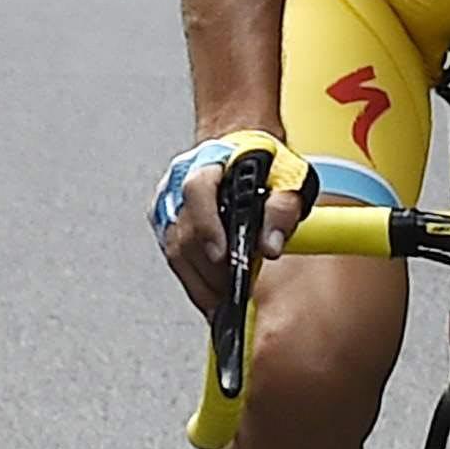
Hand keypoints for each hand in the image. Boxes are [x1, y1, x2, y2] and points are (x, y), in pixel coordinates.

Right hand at [154, 127, 304, 319]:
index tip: (222, 255)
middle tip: (235, 290)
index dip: (207, 226)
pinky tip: (211, 293)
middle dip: (211, 270)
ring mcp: (166, 204)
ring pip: (176, 251)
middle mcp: (178, 182)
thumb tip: (270, 245)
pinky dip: (193, 280)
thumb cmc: (260, 163)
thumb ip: (282, 210)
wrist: (240, 150)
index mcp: (208, 163)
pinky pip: (174, 257)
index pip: (197, 191)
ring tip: (225, 298)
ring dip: (201, 281)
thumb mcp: (285, 178)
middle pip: (186, 232)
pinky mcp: (164, 224)